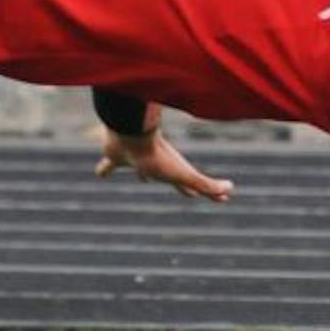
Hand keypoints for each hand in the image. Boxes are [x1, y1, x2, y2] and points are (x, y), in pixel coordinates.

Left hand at [94, 128, 233, 201]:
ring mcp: (133, 160)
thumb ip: (206, 185)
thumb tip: (229, 191)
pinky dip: (105, 170)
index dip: (191, 190)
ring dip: (140, 173)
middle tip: (176, 187)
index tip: (194, 194)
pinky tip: (100, 174)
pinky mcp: (114, 158)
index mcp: (168, 171)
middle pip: (162, 175)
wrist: (132, 136)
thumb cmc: (158, 156)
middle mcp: (151, 165)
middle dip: (170, 181)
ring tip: (139, 177)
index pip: (183, 183)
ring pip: (137, 168)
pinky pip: (108, 166)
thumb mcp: (184, 175)